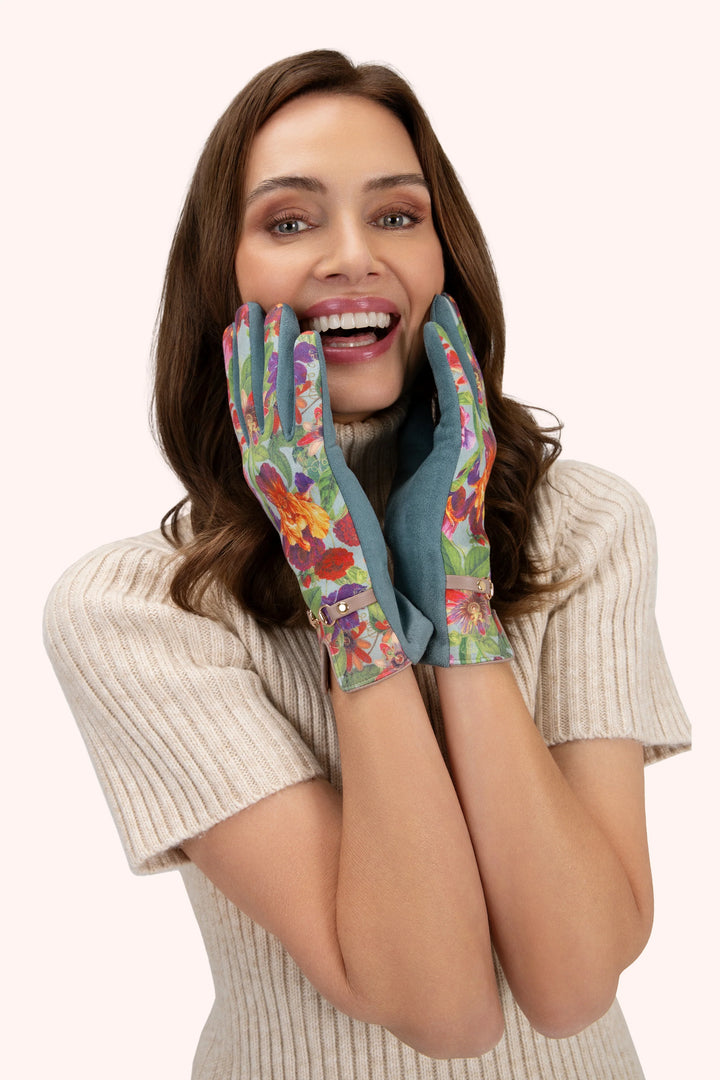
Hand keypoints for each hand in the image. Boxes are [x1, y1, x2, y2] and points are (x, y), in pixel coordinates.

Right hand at [223, 302, 431, 691]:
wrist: (353, 597)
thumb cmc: (340, 552)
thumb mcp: (314, 500)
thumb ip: (306, 466)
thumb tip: (310, 441)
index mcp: (266, 477)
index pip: (244, 411)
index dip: (239, 368)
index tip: (237, 331)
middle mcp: (265, 473)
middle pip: (247, 397)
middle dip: (246, 350)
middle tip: (245, 307)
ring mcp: (285, 476)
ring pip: (271, 399)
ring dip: (272, 351)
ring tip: (274, 311)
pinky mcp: (316, 480)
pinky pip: (307, 417)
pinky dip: (305, 378)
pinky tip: (309, 344)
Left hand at [385, 294, 512, 665]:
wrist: (424, 582)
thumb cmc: (411, 535)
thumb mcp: (407, 473)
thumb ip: (410, 439)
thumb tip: (394, 409)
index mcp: (446, 443)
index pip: (443, 383)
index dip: (436, 347)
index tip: (417, 312)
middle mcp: (464, 439)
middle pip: (459, 371)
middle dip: (449, 332)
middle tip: (436, 292)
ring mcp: (470, 445)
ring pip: (466, 376)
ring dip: (453, 335)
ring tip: (438, 297)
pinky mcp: (466, 455)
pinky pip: (462, 396)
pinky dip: (451, 361)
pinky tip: (437, 331)